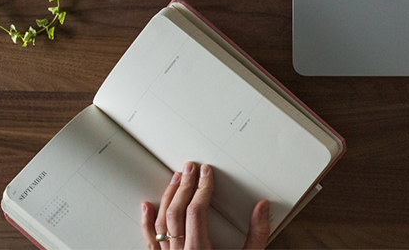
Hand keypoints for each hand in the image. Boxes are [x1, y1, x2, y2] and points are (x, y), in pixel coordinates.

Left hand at [141, 161, 269, 249]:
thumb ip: (257, 235)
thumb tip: (262, 207)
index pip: (197, 211)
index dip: (202, 189)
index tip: (207, 173)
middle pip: (177, 212)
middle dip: (184, 186)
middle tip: (190, 168)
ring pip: (161, 223)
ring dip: (168, 198)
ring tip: (175, 179)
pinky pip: (149, 241)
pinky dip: (146, 222)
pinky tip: (147, 206)